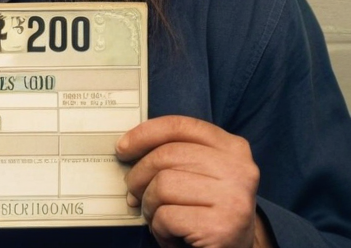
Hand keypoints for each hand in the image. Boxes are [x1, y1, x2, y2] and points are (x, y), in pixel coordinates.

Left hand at [117, 116, 271, 247]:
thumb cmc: (211, 209)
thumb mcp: (204, 172)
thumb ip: (178, 154)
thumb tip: (129, 150)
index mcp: (232, 148)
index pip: (179, 126)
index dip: (145, 134)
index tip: (124, 147)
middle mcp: (238, 169)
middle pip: (166, 156)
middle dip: (139, 176)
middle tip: (133, 192)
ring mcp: (232, 199)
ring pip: (162, 185)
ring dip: (149, 205)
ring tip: (157, 217)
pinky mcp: (220, 228)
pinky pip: (166, 216)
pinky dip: (158, 228)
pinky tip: (170, 235)